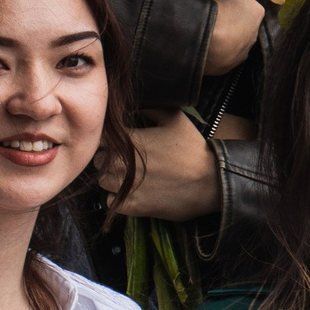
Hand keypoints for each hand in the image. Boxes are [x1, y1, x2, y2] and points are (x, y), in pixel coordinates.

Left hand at [98, 114, 223, 220]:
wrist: (210, 182)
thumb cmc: (193, 149)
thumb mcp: (175, 118)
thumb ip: (150, 108)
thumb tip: (134, 104)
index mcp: (128, 140)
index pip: (102, 138)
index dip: (111, 140)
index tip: (124, 143)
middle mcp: (120, 163)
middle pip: (99, 159)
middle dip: (110, 158)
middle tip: (130, 159)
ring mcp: (124, 185)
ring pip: (103, 181)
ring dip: (113, 178)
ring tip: (132, 175)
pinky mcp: (130, 205)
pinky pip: (110, 201)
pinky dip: (119, 197)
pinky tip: (135, 191)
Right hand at [204, 0, 263, 74]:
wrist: (206, 45)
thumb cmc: (216, 11)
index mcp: (256, 12)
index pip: (236, 0)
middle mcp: (254, 34)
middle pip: (232, 19)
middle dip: (220, 16)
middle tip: (203, 12)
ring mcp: (241, 52)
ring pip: (226, 38)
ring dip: (215, 33)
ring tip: (200, 28)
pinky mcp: (228, 67)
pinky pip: (217, 54)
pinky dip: (210, 49)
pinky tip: (200, 42)